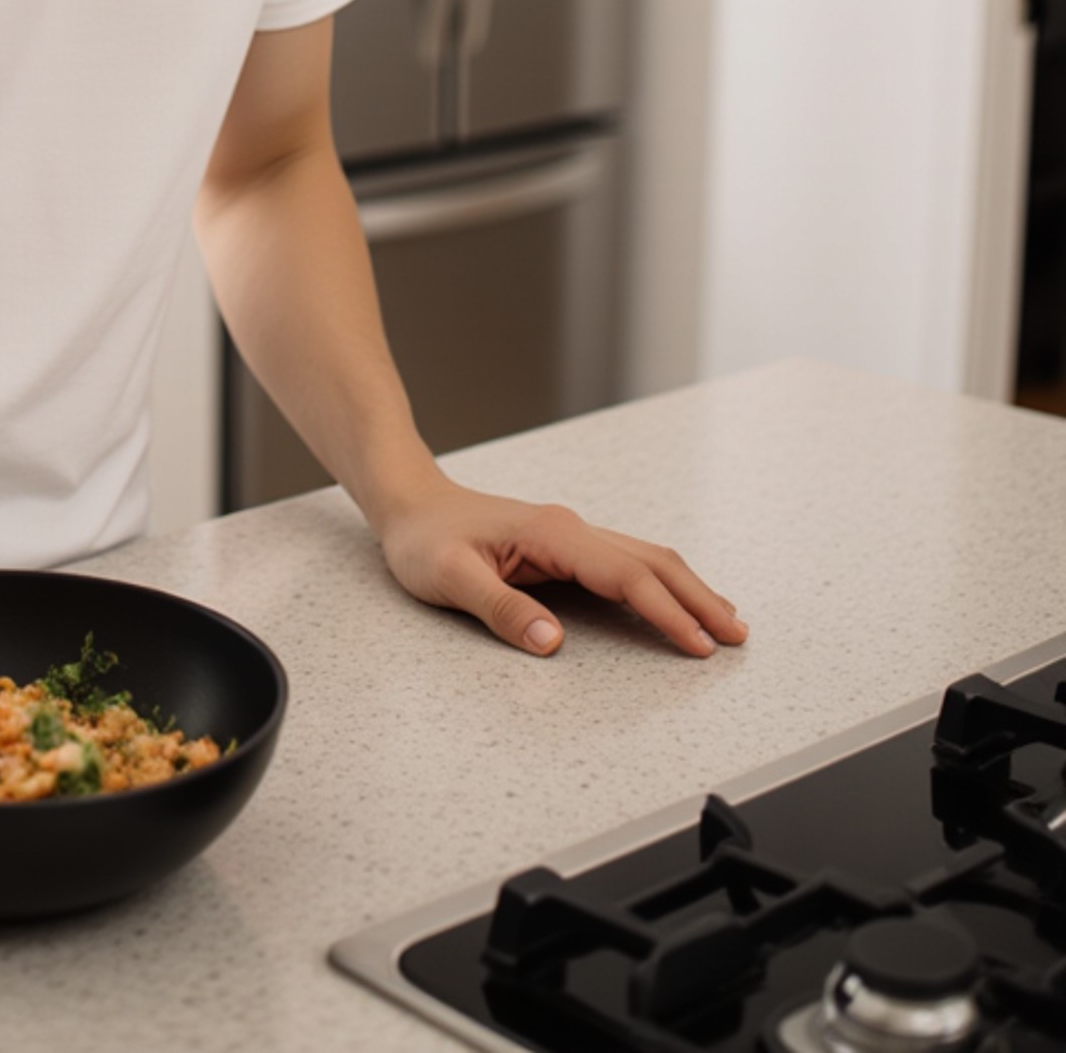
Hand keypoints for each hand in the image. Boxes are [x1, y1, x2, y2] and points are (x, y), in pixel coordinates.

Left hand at [378, 480, 745, 658]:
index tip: (700, 644)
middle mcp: (570, 529)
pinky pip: (627, 564)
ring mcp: (571, 536)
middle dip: (697, 599)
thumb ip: (499, 608)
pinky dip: (662, 583)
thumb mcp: (448, 578)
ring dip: (687, 589)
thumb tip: (551, 642)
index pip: (624, 576)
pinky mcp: (566, 546)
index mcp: (552, 534)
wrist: (410, 503)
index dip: (666, 612)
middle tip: (738, 637)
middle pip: (651, 562)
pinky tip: (676, 601)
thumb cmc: (424, 538)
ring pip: (645, 559)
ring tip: (726, 622)